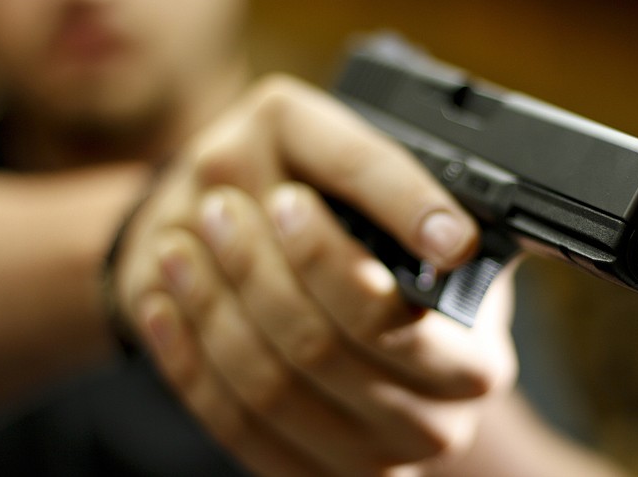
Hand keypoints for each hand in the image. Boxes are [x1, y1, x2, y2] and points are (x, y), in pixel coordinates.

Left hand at [113, 75, 518, 475]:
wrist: (317, 292)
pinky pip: (230, 426)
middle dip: (257, 273)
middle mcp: (430, 421)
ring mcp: (364, 457)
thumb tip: (449, 241)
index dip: (327, 260)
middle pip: (320, 353)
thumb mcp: (379, 188)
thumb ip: (402, 196)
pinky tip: (165, 302)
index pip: (390, 318)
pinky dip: (186, 360)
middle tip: (219, 209)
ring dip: (211, 307)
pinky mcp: (303, 470)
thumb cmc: (355, 236)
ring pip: (266, 391)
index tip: (286, 201)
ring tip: (180, 244)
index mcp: (471, 356)